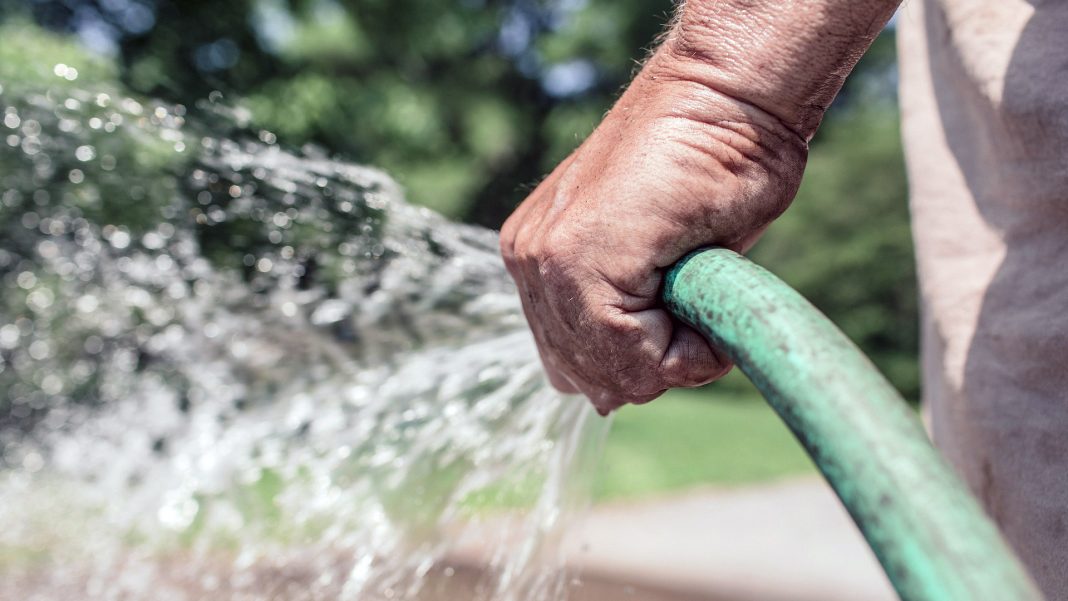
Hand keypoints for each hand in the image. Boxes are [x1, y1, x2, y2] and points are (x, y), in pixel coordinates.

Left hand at [500, 48, 808, 413]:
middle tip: (697, 308)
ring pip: (609, 373)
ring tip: (702, 298)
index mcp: (541, 260)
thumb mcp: (662, 262)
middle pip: (588, 377)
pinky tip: (704, 300)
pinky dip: (685, 351)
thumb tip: (605, 399)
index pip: (576, 364)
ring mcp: (544, 260)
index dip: (644, 363)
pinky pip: (630, 355)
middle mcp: (530, 262)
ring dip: (672, 357)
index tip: (689, 316)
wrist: (728, 97)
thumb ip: (626, 317)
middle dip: (653, 366)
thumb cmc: (713, 167)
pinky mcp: (574, 259)